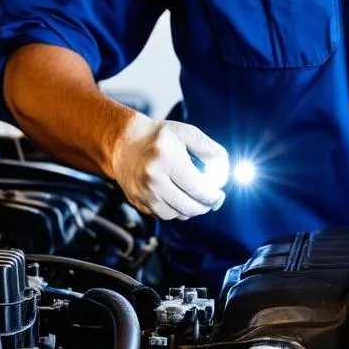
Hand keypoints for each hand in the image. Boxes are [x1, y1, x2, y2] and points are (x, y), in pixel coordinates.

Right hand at [108, 113, 228, 219]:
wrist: (123, 143)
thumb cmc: (159, 136)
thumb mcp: (187, 133)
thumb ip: (209, 148)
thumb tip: (224, 169)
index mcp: (166, 159)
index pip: (196, 188)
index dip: (212, 196)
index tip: (220, 195)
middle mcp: (152, 179)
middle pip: (187, 205)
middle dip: (205, 206)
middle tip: (213, 201)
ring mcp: (142, 193)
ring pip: (175, 214)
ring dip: (190, 210)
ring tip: (198, 200)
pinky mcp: (136, 202)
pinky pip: (162, 215)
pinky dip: (176, 212)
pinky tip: (181, 200)